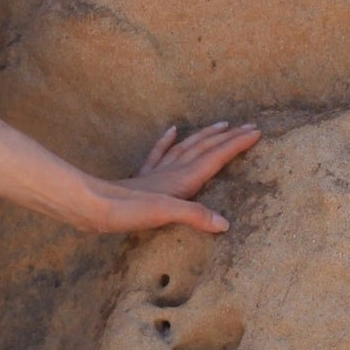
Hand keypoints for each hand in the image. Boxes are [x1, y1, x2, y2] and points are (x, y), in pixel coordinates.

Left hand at [84, 120, 261, 237]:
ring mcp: (156, 173)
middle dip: (228, 137)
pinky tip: (171, 132)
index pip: (216, 157)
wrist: (92, 205)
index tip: (256, 131)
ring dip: (204, 136)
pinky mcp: (141, 178)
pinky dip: (168, 142)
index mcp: (183, 179)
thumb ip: (195, 216)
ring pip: (186, 147)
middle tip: (247, 125)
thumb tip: (225, 223)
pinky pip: (158, 154)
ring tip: (220, 125)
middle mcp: (172, 171)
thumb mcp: (165, 214)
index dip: (237, 144)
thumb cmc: (128, 211)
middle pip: (205, 148)